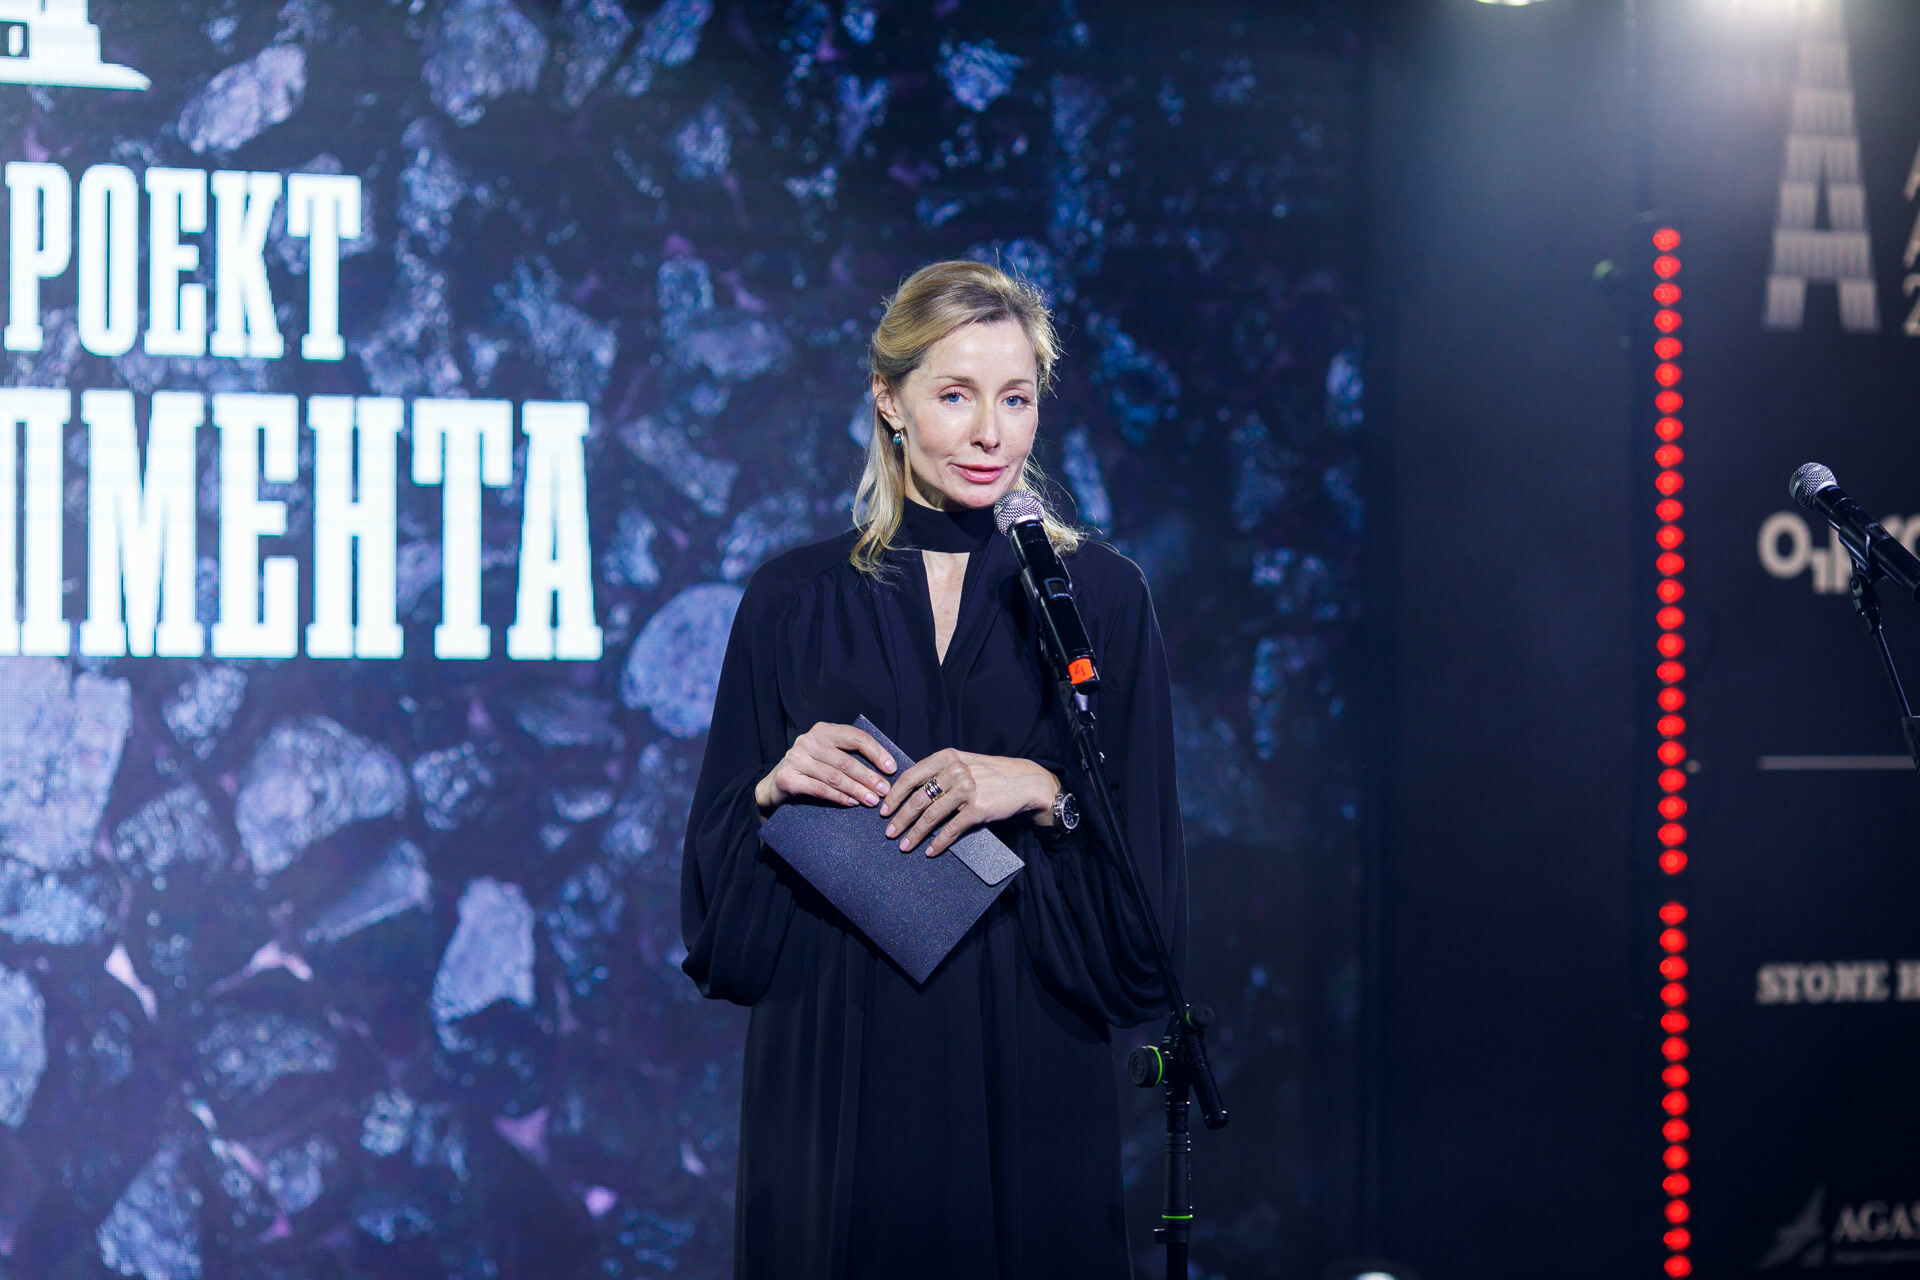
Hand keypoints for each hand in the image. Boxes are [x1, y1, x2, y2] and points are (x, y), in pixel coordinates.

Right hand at [756, 722, 896, 814]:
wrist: (776, 783)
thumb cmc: (812, 768)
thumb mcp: (829, 754)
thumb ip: (850, 754)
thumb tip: (885, 768)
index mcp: (823, 730)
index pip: (856, 737)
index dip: (876, 752)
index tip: (891, 768)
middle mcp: (808, 741)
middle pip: (846, 760)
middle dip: (869, 777)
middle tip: (884, 791)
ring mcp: (796, 759)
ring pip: (834, 777)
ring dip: (857, 790)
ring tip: (872, 801)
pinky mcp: (788, 778)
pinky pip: (820, 789)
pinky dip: (839, 797)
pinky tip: (852, 803)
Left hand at [878, 749, 1058, 857]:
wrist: (1025, 781)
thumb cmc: (990, 774)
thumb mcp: (964, 763)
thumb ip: (940, 771)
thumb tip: (909, 792)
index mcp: (947, 757)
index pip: (911, 776)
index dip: (894, 795)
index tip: (883, 810)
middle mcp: (956, 770)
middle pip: (918, 798)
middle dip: (900, 818)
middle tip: (889, 832)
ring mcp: (967, 789)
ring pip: (931, 815)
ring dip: (915, 833)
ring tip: (904, 845)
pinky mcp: (978, 808)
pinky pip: (952, 829)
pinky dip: (938, 842)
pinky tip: (930, 851)